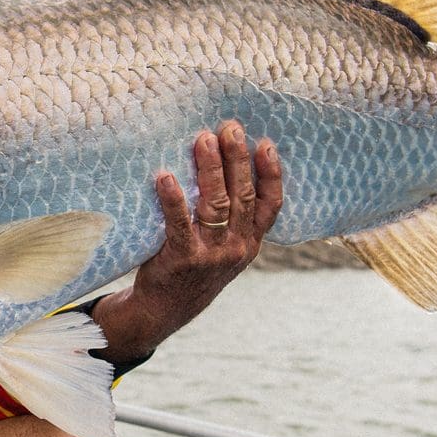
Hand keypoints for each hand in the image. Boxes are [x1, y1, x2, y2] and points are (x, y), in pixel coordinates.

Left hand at [89, 120, 283, 363]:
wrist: (166, 308)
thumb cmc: (194, 266)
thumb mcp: (225, 247)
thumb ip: (232, 217)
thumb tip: (225, 162)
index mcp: (250, 241)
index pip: (270, 204)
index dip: (271, 174)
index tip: (265, 143)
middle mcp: (236, 247)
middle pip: (242, 195)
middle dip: (237, 159)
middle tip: (230, 128)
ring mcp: (211, 254)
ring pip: (216, 204)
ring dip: (210, 169)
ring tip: (203, 139)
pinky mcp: (182, 258)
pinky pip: (178, 224)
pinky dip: (173, 199)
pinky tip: (165, 176)